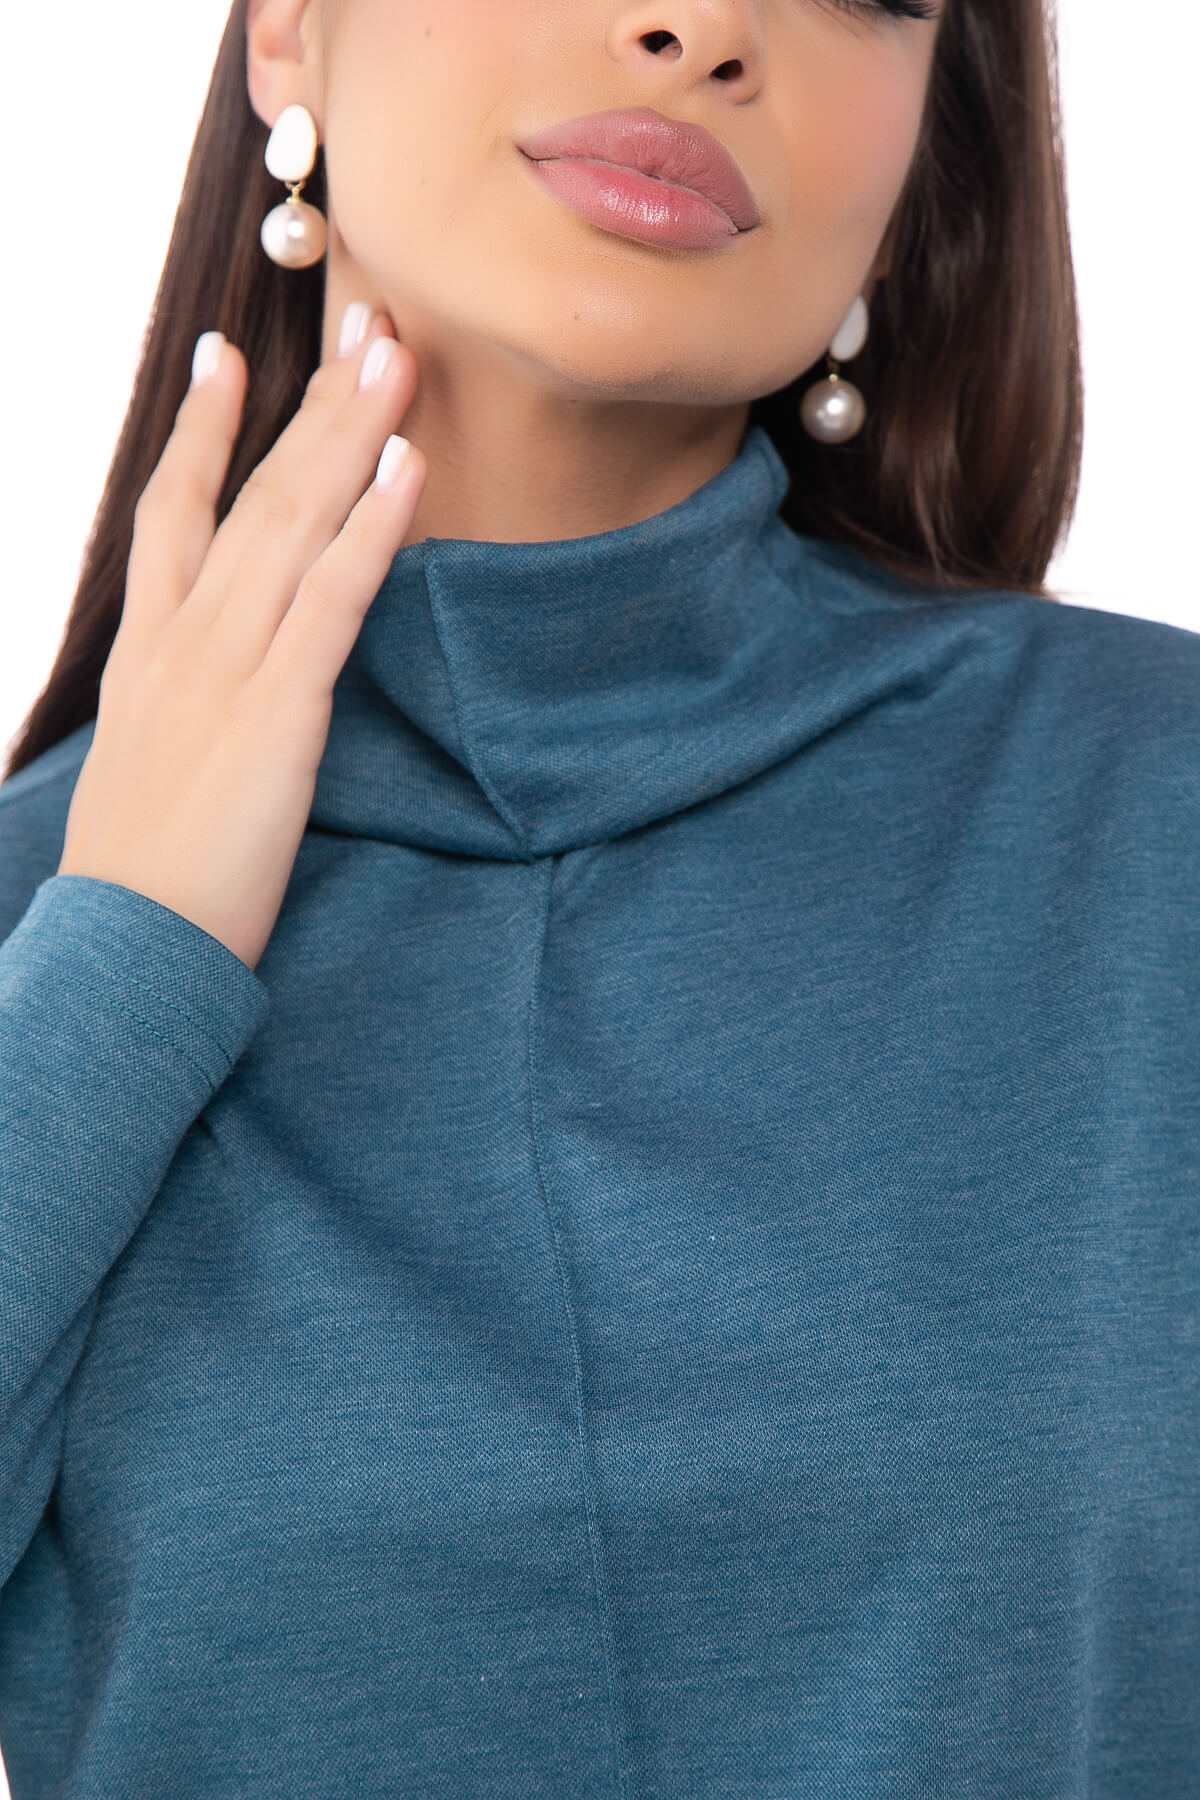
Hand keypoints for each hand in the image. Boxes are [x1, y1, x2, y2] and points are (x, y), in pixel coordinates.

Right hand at [57, 308, 424, 972]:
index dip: (201, 431)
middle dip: (309, 400)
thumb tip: (212, 692)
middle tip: (359, 316)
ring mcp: (226, 668)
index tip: (223, 354)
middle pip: (250, 493)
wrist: (128, 946)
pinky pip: (333, 600)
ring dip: (351, 432)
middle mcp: (182, 639)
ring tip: (395, 355)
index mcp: (148, 650)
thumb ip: (180, 708)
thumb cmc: (144, 876)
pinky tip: (407, 466)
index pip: (170, 513)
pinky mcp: (278, 713)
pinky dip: (373, 528)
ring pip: (294, 524)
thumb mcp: (148, 767)